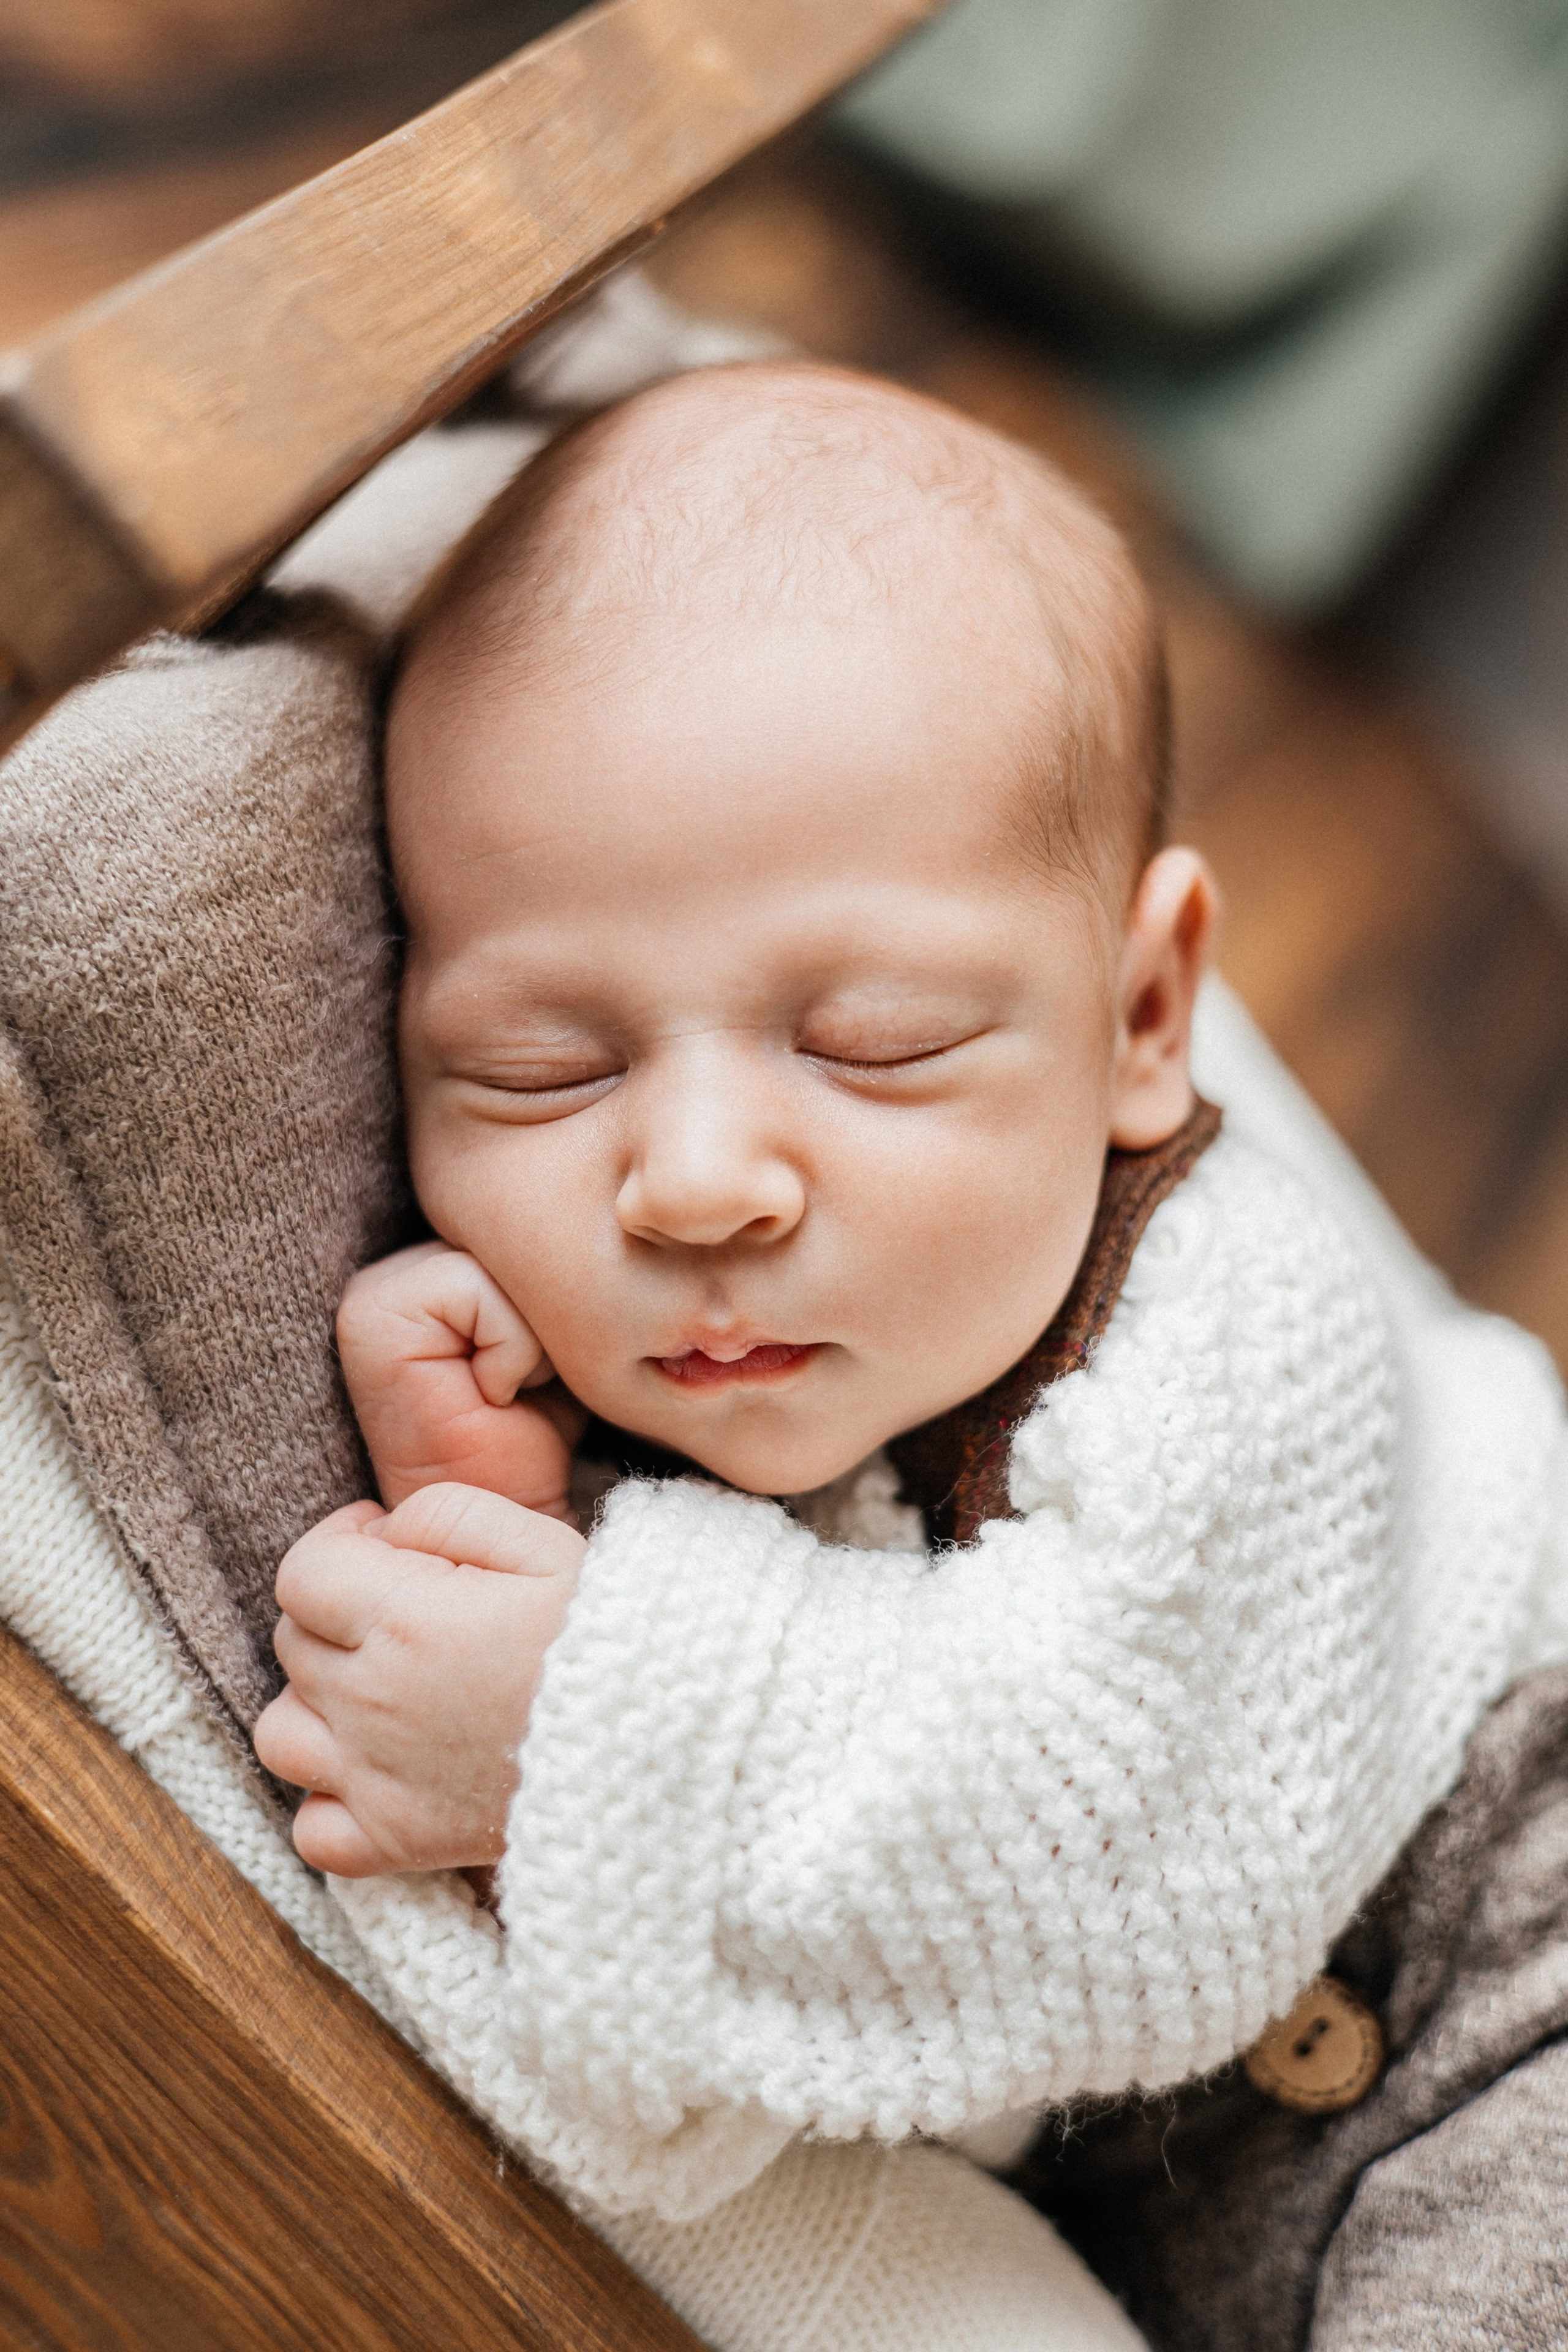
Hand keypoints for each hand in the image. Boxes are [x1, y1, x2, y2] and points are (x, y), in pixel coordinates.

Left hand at [254, 1483, 585, 1875]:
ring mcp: (377, 1781)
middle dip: (340, 1614)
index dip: (340, 1544)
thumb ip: (446, 1513)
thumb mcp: (542, 1541)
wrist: (673, 1741)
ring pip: (281, 1736)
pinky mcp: (400, 1844)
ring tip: (385, 1691)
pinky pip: (312, 1833)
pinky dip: (331, 1804)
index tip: (386, 1545)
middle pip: (295, 1644)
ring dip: (320, 1706)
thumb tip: (383, 1534)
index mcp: (403, 1617)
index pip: (302, 1572)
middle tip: (414, 1610)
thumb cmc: (613, 1633)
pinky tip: (381, 1774)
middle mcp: (372, 1700)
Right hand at [338, 1240, 583, 1521]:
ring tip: (510, 1389)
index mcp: (432, 1265)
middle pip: (513, 1239)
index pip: (525, 1232)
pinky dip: (511, 1350)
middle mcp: (392, 1268)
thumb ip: (553, 1273)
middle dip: (544, 1313)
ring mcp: (373, 1290)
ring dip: (531, 1337)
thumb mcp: (554, 1333)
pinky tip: (492, 1397)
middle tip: (527, 1383)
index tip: (533, 1369)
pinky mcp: (370, 1314)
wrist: (507, 1518)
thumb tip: (609, 1215)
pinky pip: (479, 1291)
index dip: (554, 1300)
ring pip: (500, 1262)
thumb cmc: (536, 1431)